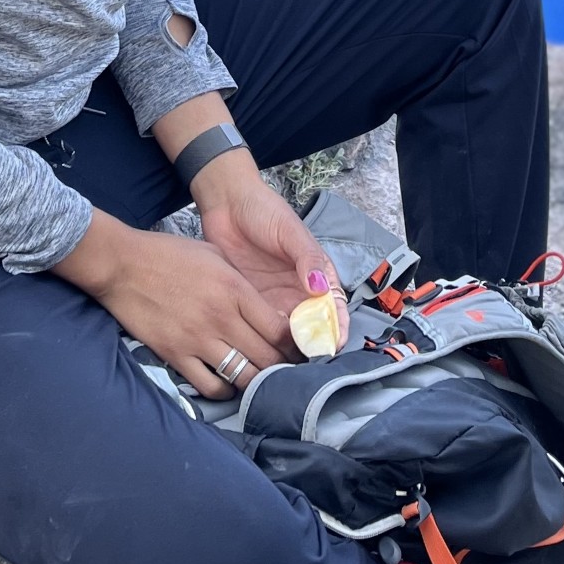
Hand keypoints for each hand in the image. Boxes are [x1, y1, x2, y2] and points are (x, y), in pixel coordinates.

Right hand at [52, 210, 290, 399]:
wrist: (122, 263)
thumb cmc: (168, 254)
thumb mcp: (215, 255)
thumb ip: (242, 282)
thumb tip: (265, 305)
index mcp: (235, 289)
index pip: (279, 329)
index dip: (294, 344)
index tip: (298, 348)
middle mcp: (221, 317)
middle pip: (267, 358)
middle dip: (282, 367)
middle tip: (285, 369)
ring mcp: (198, 339)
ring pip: (243, 376)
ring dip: (256, 382)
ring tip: (260, 380)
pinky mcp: (175, 354)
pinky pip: (210, 386)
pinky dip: (224, 390)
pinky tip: (227, 383)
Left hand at [193, 159, 344, 352]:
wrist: (227, 203)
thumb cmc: (264, 210)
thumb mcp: (290, 231)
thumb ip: (307, 259)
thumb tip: (321, 288)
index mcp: (316, 275)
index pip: (334, 308)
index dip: (337, 328)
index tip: (334, 344)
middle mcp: (298, 291)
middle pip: (312, 327)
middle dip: (312, 345)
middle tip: (307, 360)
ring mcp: (274, 298)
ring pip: (287, 332)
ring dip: (288, 346)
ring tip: (285, 358)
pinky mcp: (250, 301)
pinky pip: (260, 325)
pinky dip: (263, 337)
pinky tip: (261, 344)